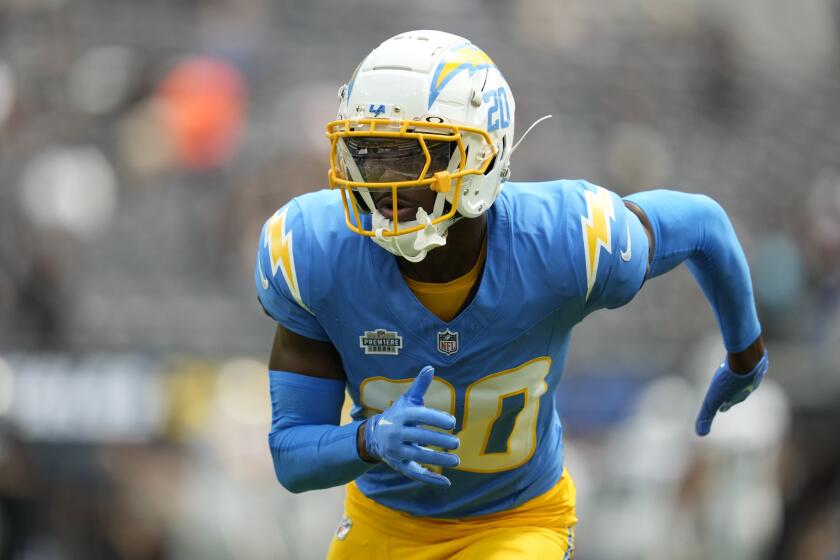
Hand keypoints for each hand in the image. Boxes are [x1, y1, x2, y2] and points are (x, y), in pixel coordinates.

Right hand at [364, 366, 459, 486]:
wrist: (373, 436)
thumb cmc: (398, 415)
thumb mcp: (407, 400)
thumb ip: (419, 386)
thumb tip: (430, 367)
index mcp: (401, 415)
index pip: (419, 416)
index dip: (435, 418)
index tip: (452, 422)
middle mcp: (396, 433)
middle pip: (419, 437)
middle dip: (438, 441)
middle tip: (457, 442)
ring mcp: (396, 451)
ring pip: (418, 456)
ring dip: (438, 460)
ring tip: (456, 460)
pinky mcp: (399, 465)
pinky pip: (414, 473)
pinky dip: (430, 480)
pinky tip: (446, 483)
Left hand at [695, 351, 768, 435]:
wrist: (747, 360)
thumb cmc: (729, 381)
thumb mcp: (712, 400)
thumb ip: (706, 416)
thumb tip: (700, 434)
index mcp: (735, 396)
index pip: (728, 403)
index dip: (724, 405)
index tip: (721, 408)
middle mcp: (747, 386)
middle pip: (739, 390)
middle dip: (734, 393)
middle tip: (729, 392)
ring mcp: (754, 373)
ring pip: (747, 376)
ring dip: (742, 376)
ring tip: (737, 374)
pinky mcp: (759, 361)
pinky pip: (754, 363)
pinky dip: (750, 363)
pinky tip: (748, 360)